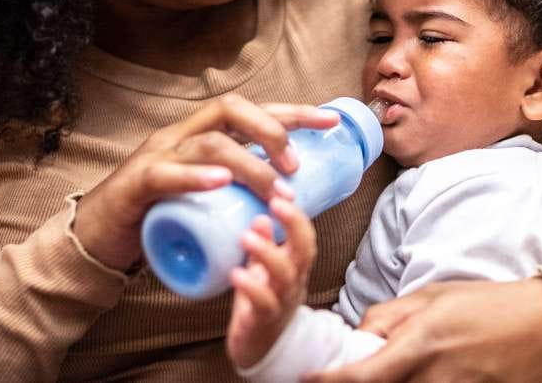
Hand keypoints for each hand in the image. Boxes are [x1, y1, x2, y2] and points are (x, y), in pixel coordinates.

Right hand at [71, 94, 337, 272]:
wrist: (96, 239)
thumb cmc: (159, 216)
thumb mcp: (206, 196)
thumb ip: (239, 191)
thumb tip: (293, 199)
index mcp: (200, 134)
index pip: (251, 110)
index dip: (293, 112)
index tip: (331, 120)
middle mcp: (180, 136)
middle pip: (230, 110)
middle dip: (271, 129)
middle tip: (296, 164)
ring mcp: (156, 156)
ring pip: (207, 142)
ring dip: (248, 164)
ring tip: (274, 188)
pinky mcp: (135, 185)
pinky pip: (165, 174)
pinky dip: (195, 177)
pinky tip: (220, 182)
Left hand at [226, 196, 317, 368]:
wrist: (260, 347)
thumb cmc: (262, 301)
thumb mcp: (263, 268)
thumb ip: (263, 244)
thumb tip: (260, 215)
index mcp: (296, 266)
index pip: (306, 237)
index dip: (297, 216)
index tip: (280, 195)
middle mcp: (293, 282)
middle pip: (304, 251)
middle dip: (293, 225)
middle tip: (273, 205)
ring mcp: (281, 302)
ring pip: (284, 276)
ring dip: (267, 253)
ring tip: (246, 236)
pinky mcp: (263, 321)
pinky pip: (263, 304)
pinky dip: (251, 287)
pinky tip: (236, 274)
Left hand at [305, 278, 541, 382]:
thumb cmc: (488, 305)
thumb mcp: (434, 297)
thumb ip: (390, 317)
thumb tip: (357, 337)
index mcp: (422, 344)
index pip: (361, 376)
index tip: (305, 380)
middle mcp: (436, 378)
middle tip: (345, 378)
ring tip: (400, 369)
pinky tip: (419, 378)